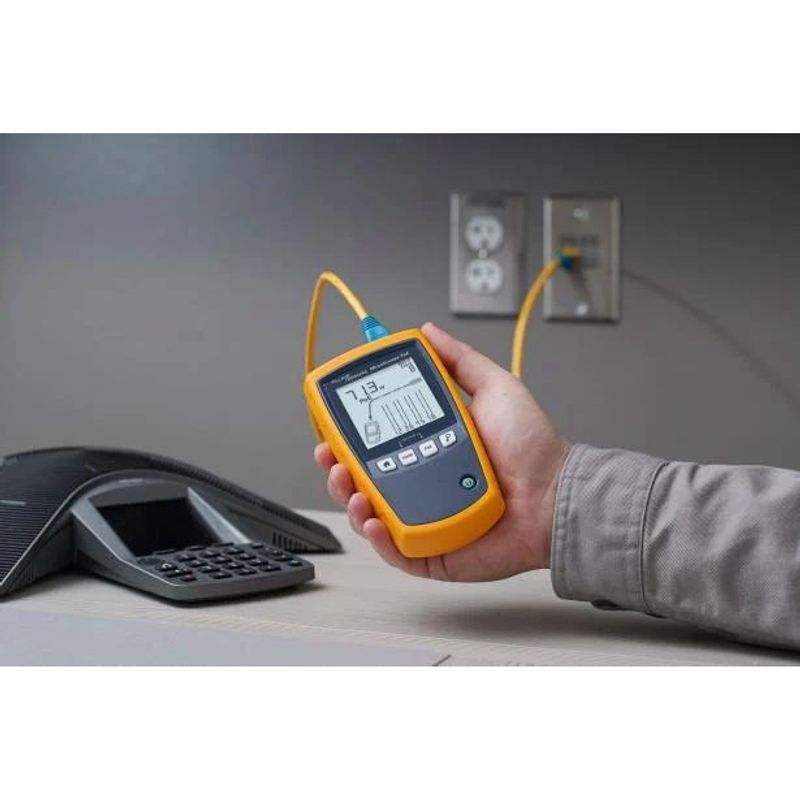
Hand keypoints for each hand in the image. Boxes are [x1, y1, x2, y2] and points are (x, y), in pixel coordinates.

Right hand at [313, 322, 569, 580]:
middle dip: (338, 469)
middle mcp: (422, 483)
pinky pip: (395, 552)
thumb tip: (428, 333)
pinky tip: (373, 519)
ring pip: (370, 516)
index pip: (376, 443)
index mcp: (429, 448)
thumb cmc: (533, 449)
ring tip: (352, 486)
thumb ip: (460, 361)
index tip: (335, 423)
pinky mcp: (433, 552)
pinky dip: (377, 539)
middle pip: (363, 480)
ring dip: (350, 500)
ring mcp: (425, 519)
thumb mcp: (495, 388)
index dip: (350, 436)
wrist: (555, 495)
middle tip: (332, 457)